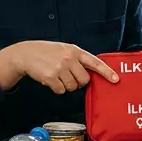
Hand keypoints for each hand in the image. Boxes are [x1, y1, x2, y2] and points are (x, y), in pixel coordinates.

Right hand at [1, 40, 118, 93]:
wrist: (25, 54)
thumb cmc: (46, 52)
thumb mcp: (64, 50)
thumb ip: (77, 59)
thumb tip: (89, 75)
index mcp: (75, 51)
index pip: (95, 62)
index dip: (106, 72)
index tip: (116, 79)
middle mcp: (69, 58)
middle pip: (84, 80)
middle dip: (77, 82)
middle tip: (67, 76)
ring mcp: (60, 67)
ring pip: (72, 87)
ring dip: (65, 85)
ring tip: (56, 76)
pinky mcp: (51, 77)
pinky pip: (61, 91)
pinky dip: (56, 88)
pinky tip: (50, 79)